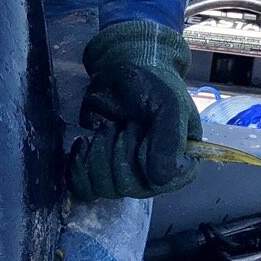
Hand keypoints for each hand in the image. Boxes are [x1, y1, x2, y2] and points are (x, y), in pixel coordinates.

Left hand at [67, 21, 201, 200]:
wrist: (122, 72)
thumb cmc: (153, 86)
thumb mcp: (168, 106)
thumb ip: (168, 140)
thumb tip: (159, 180)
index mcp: (180, 164)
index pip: (160, 184)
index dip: (144, 160)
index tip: (140, 129)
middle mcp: (154, 177)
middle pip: (129, 189)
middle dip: (120, 151)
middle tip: (123, 124)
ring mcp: (125, 175)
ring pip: (106, 189)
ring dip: (100, 154)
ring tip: (107, 127)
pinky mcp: (99, 170)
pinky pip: (84, 188)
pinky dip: (79, 166)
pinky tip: (85, 142)